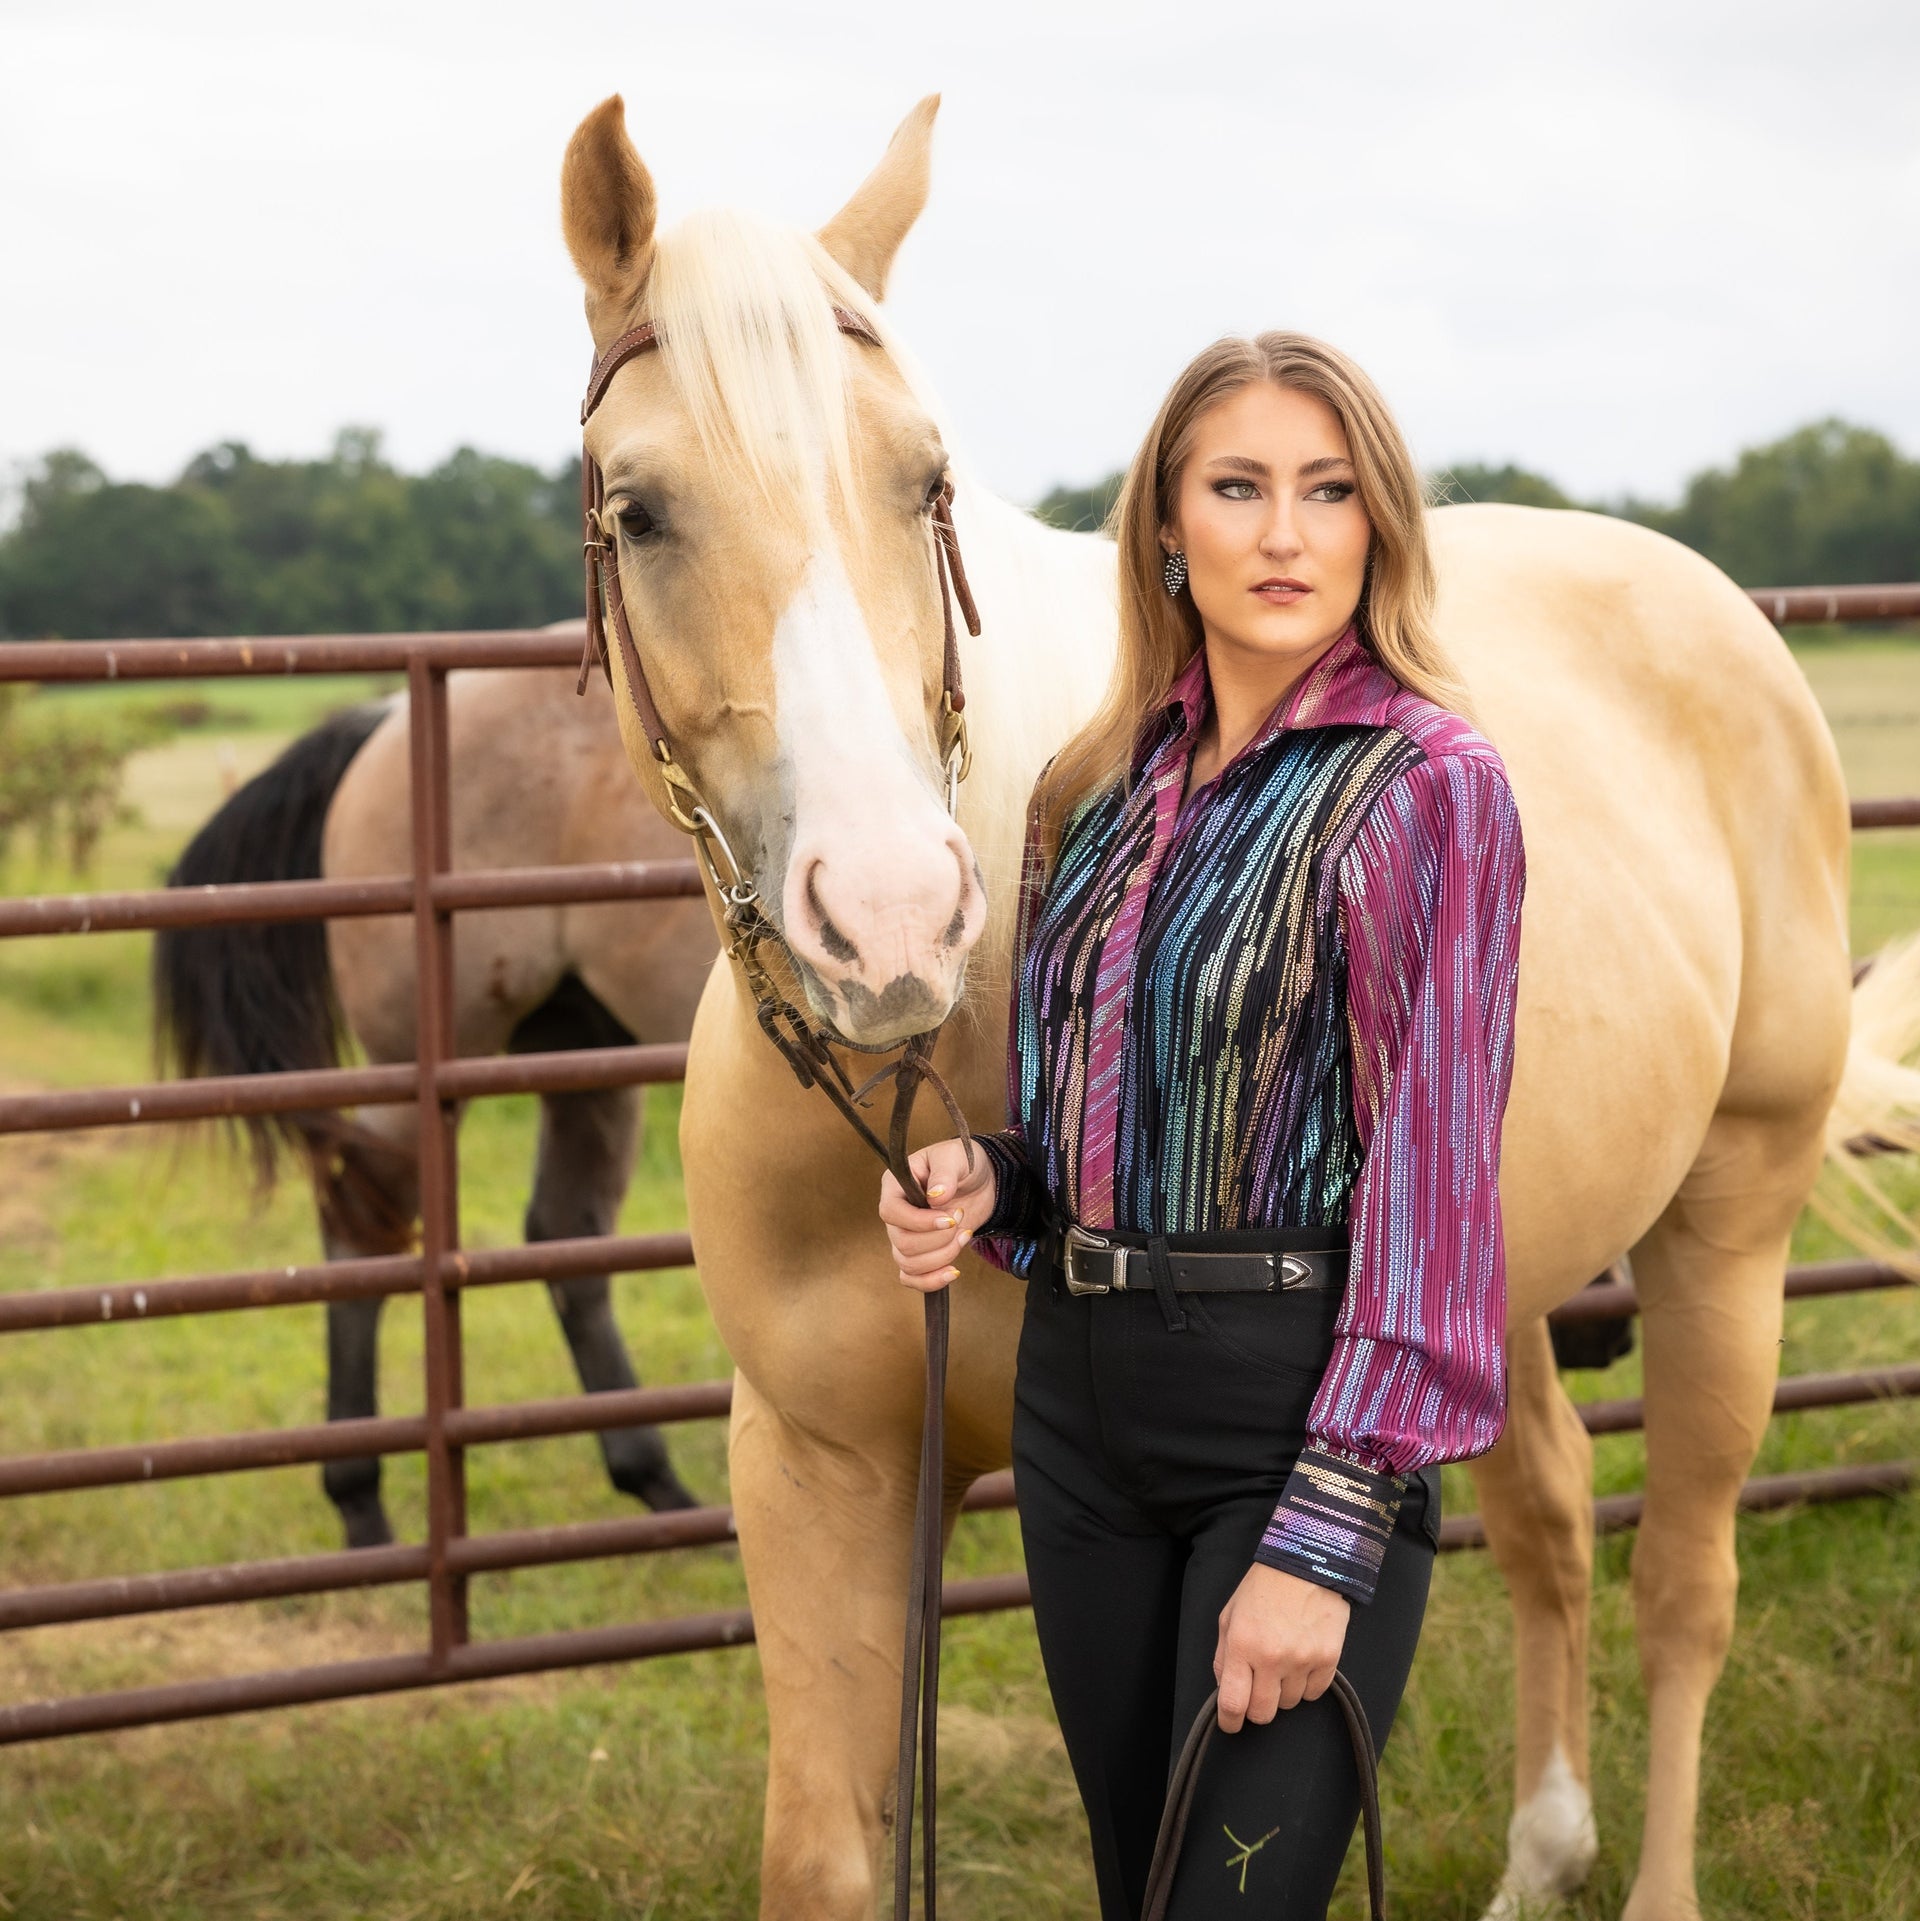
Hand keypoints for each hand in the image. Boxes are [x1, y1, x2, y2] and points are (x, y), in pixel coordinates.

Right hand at [877, 1138, 996, 1292]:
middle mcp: (896, 1214)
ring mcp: (906, 1236)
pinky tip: (954, 1271)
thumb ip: (944, 1174)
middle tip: (960, 1218)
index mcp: (895, 1186)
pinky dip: (932, 1281)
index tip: (949, 1219)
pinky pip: (912, 1278)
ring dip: (942, 1256)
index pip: (890, 1212)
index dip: (918, 1222)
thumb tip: (935, 1196)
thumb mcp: (955, 1158)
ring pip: (909, 1264)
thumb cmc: (963, 1162)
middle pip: (902, 1243)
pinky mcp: (921, 1253)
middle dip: (938, 1239)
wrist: (981, 1181)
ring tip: (964, 1234)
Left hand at [1213, 1563, 1350, 1731]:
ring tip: (1282, 1663)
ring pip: (1289, 1704)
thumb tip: (1226, 1690)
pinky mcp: (1328, 1659)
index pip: (1233, 1703)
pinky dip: (1306, 1685)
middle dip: (1256, 1708)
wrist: (1307, 1562)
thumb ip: (1224, 1655)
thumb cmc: (1263, 1588)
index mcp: (1242, 1645)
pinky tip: (1301, 1662)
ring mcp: (1302, 1660)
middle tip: (1257, 1690)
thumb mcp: (1230, 1615)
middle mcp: (1271, 1658)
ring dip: (1282, 1692)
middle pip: (1263, 1713)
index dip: (1229, 1722)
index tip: (1230, 1724)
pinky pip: (1314, 1694)